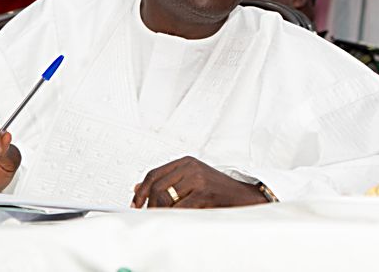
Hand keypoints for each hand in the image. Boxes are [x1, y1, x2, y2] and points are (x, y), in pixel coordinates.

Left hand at [132, 156, 267, 208]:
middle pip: (156, 185)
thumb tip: (138, 187)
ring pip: (165, 196)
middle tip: (148, 214)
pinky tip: (173, 218)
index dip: (141, 190)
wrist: (242, 196)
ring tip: (161, 216)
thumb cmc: (217, 190)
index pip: (153, 173)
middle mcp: (190, 166)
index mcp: (186, 161)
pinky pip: (179, 207)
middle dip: (148, 203)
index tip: (135, 203)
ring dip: (159, 210)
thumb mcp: (191, 180)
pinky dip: (172, 215)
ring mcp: (197, 178)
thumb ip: (168, 181)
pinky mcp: (203, 192)